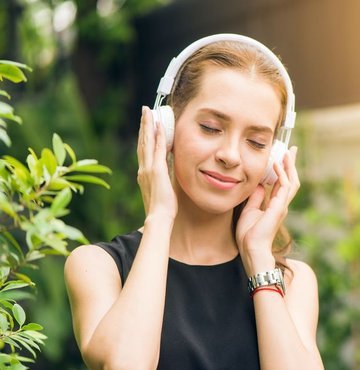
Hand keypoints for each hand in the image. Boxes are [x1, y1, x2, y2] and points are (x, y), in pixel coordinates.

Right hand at [136, 106, 177, 219]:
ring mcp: (149, 168)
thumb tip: (167, 169)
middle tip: (145, 111)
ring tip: (149, 112)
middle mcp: (143, 168)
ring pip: (147, 142)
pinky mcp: (157, 170)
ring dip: (148, 125)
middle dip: (144, 125)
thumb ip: (162, 177)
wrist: (159, 217)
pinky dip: (158, 136)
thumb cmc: (162, 206)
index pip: (144, 150)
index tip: (146, 124)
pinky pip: (158, 149)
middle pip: (142, 142)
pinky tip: (159, 125)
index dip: (144, 136)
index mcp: (144, 173)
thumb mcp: (161, 188)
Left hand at [235, 147, 299, 274]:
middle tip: (290, 150)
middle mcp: (281, 204)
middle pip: (290, 180)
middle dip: (290, 164)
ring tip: (287, 152)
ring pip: (291, 181)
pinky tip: (277, 164)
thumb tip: (258, 185)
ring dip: (289, 166)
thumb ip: (255, 198)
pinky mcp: (279, 207)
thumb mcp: (249, 210)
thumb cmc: (249, 233)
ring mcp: (282, 205)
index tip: (280, 158)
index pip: (281, 183)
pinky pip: (284, 187)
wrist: (251, 248)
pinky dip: (281, 174)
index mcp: (274, 204)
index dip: (282, 170)